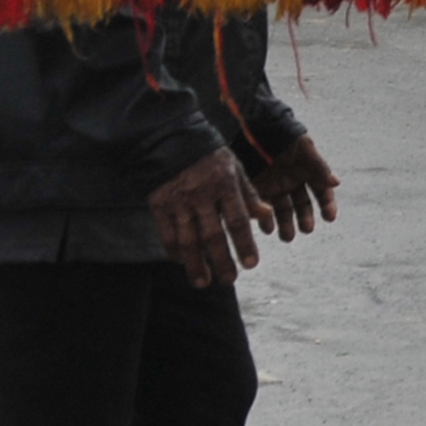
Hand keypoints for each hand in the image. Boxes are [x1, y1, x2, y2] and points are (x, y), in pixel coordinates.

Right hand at [150, 147, 273, 288]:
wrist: (171, 142)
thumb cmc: (210, 159)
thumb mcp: (235, 169)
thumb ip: (249, 194)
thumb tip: (266, 215)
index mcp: (224, 185)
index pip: (237, 220)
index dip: (244, 244)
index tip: (251, 264)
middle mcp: (201, 196)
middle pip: (212, 235)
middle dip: (221, 261)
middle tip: (229, 280)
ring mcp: (178, 202)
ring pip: (187, 240)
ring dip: (195, 264)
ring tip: (203, 282)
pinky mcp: (159, 206)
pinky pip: (166, 235)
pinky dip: (174, 252)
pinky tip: (182, 263)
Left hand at [252, 135, 341, 240]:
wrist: (253, 127)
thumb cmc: (282, 135)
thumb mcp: (303, 149)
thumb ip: (318, 167)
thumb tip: (337, 183)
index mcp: (306, 171)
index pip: (321, 192)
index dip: (326, 204)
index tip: (330, 218)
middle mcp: (292, 182)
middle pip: (302, 205)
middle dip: (305, 219)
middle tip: (306, 230)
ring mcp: (274, 187)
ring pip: (283, 211)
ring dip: (285, 224)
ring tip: (286, 237)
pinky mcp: (256, 189)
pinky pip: (262, 208)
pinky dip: (265, 220)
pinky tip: (268, 228)